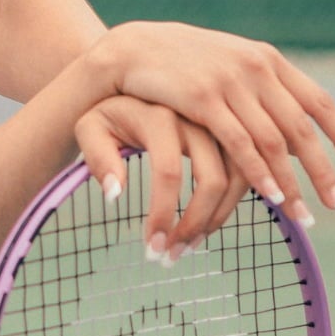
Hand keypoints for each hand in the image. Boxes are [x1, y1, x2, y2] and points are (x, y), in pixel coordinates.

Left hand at [73, 96, 249, 256]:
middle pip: (212, 179)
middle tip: (171, 257)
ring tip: (187, 248)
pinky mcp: (232, 134)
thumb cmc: (109, 112)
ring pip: (237, 179)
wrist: (134, 79)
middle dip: (195, 224)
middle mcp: (197, 117)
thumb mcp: (90, 127)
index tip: (151, 247)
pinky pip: (244, 173)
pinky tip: (206, 226)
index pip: (168, 172)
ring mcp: (220, 125)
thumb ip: (97, 157)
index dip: (162, 213)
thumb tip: (114, 195)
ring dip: (216, 221)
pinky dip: (230, 204)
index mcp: (160, 115)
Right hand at [85, 22, 334, 222]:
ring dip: (293, 183)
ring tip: (305, 216)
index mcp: (267, 60)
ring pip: (275, 140)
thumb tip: (293, 127)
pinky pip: (240, 142)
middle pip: (302, 128)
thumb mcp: (229, 66)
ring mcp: (231, 81)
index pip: (317, 101)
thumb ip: (260, 90)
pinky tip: (273, 196)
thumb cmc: (181, 63)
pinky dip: (260, 172)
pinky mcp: (203, 97)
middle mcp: (256, 68)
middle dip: (325, 172)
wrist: (132, 46)